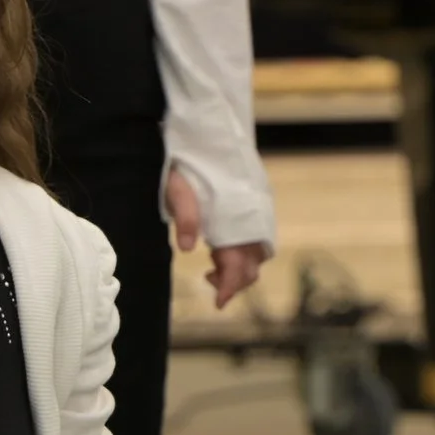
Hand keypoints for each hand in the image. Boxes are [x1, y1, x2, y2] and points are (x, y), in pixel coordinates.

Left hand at [164, 167, 269, 308]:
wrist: (210, 130)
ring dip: (239, 267)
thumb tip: (184, 249)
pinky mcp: (257, 203)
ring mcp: (257, 210)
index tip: (218, 303)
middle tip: (208, 281)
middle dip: (234, 281)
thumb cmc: (188, 159)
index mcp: (233, 219)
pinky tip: (221, 245)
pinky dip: (243, 250)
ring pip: (257, 253)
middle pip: (253, 265)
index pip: (237, 266)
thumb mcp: (177, 187)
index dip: (229, 287)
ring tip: (211, 264)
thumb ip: (185, 217)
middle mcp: (251, 217)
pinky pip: (257, 237)